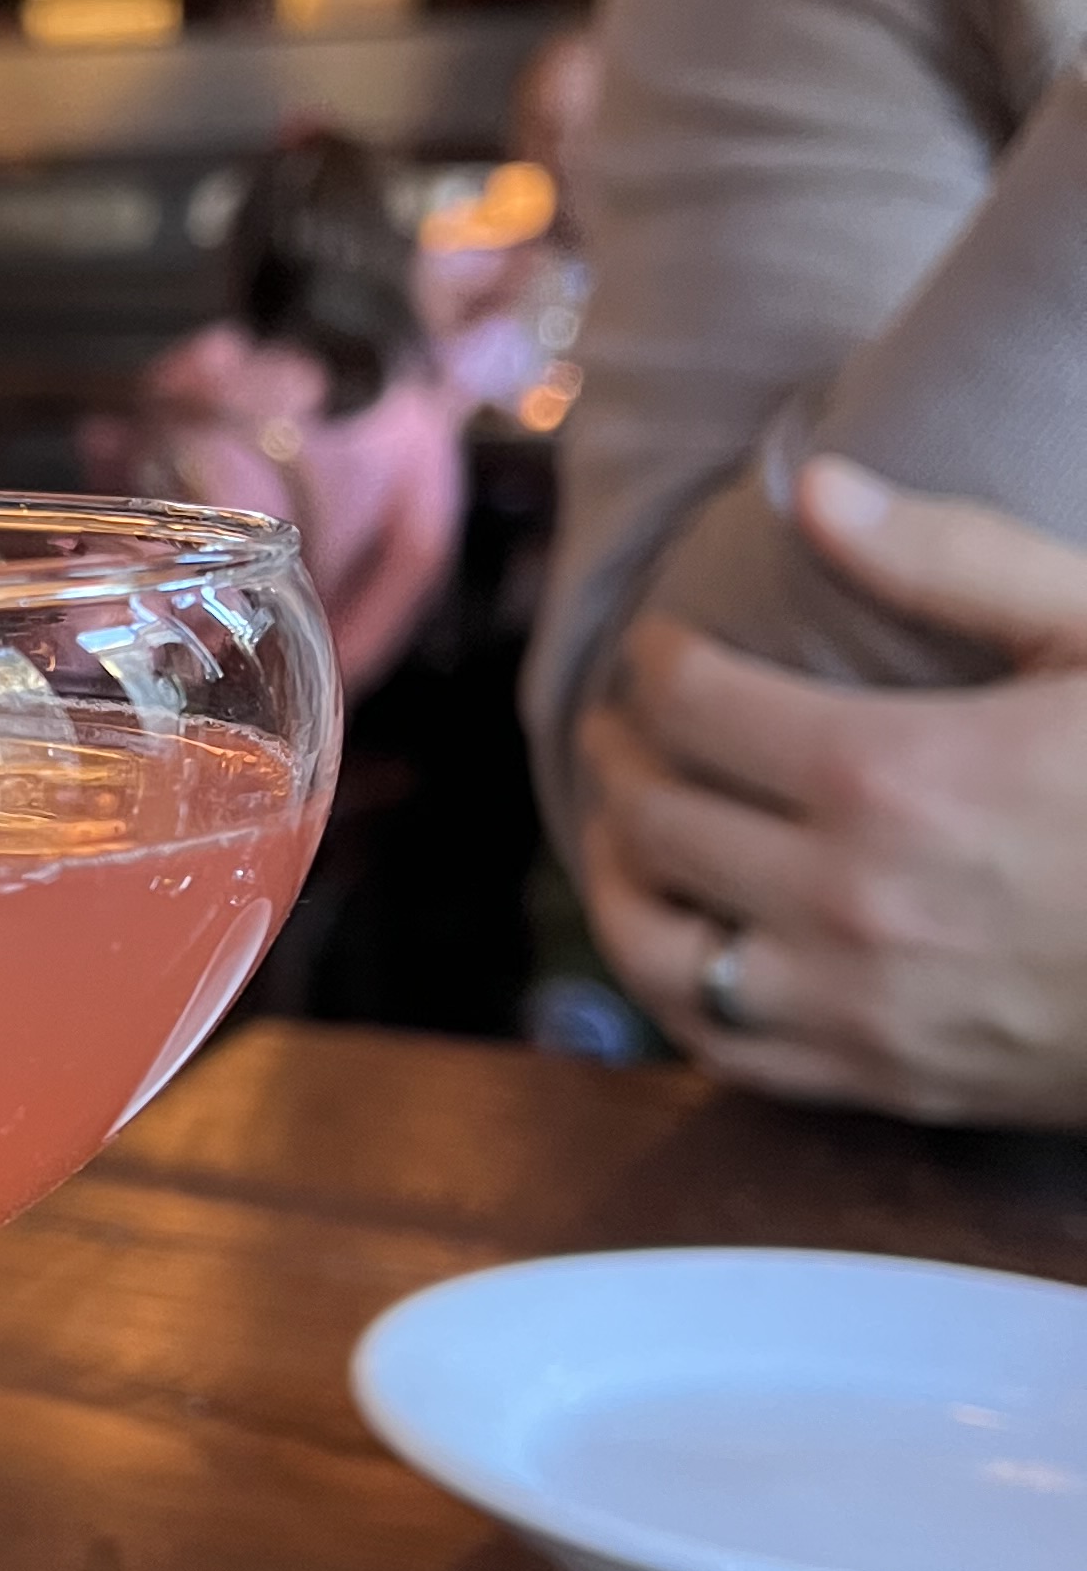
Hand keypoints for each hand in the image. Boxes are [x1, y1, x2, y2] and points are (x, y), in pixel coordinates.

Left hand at [574, 460, 1086, 1124]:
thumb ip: (953, 558)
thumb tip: (812, 488)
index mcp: (896, 776)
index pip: (695, 706)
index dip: (655, 664)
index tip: (658, 647)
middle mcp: (850, 900)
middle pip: (657, 820)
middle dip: (621, 758)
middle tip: (620, 725)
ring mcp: (859, 1006)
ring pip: (655, 948)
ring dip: (617, 880)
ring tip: (623, 828)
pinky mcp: (884, 1082)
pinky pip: (718, 1047)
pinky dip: (670, 990)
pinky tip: (679, 939)